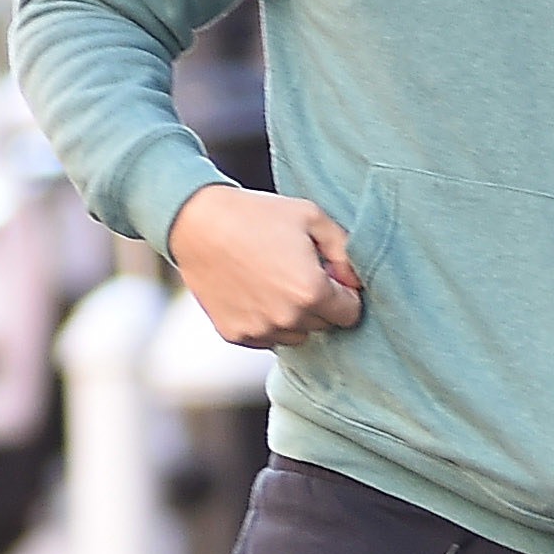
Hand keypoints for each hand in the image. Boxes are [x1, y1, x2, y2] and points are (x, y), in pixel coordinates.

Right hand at [168, 183, 363, 347]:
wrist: (197, 223)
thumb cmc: (256, 215)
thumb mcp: (311, 217)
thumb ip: (345, 250)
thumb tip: (357, 281)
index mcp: (311, 292)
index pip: (350, 313)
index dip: (343, 293)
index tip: (328, 274)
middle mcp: (287, 318)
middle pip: (324, 325)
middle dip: (319, 302)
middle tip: (297, 271)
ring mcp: (259, 330)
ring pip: (296, 334)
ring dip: (294, 316)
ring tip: (273, 280)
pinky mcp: (235, 334)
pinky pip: (266, 337)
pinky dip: (266, 321)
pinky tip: (253, 291)